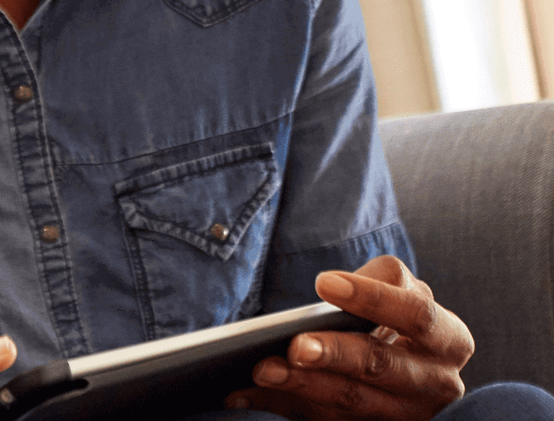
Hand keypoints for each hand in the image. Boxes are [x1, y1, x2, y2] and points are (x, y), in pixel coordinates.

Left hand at [227, 255, 472, 419]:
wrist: (408, 366)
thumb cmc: (396, 319)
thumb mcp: (399, 293)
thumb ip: (380, 282)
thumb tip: (333, 288)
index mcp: (448, 339)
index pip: (417, 316)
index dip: (373, 299)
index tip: (324, 284)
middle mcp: (435, 383)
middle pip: (380, 366)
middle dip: (334, 355)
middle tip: (295, 344)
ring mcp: (403, 415)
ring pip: (351, 402)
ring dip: (301, 385)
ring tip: (261, 368)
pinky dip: (278, 404)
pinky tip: (241, 394)